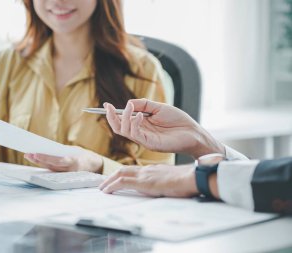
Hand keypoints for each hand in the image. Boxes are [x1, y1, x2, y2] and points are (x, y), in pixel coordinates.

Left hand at [24, 146, 102, 172]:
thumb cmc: (82, 155)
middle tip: (28, 154)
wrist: (94, 164)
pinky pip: (53, 171)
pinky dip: (45, 165)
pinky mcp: (65, 177)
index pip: (57, 160)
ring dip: (39, 163)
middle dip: (39, 160)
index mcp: (74, 161)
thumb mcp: (74, 150)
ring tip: (29, 156)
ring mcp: (67, 175)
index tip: (35, 153)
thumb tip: (48, 150)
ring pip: (50, 169)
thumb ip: (63, 152)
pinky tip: (37, 161)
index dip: (46, 158)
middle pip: (51, 165)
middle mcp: (70, 170)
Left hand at [99, 164, 197, 197]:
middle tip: (104, 184)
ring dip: (109, 181)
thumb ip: (167, 182)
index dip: (124, 174)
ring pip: (120, 174)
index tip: (117, 179)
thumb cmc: (188, 181)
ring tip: (102, 188)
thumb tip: (167, 188)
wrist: (192, 178)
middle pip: (124, 170)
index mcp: (154, 169)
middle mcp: (147, 169)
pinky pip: (122, 182)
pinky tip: (106, 191)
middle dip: (112, 176)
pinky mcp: (143, 182)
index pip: (135, 170)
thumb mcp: (174, 181)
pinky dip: (112, 185)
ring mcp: (144, 174)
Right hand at [104, 99, 224, 158]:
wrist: (192, 132)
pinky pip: (136, 135)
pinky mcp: (150, 143)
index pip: (122, 120)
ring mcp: (144, 139)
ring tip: (131, 108)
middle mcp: (140, 132)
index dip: (112, 114)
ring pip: (124, 131)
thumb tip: (127, 103)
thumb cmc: (178, 120)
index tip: (106, 104)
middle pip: (118, 127)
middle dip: (111, 117)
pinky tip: (140, 115)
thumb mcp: (158, 107)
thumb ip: (143, 104)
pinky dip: (134, 124)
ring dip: (124, 118)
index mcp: (141, 124)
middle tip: (108, 107)